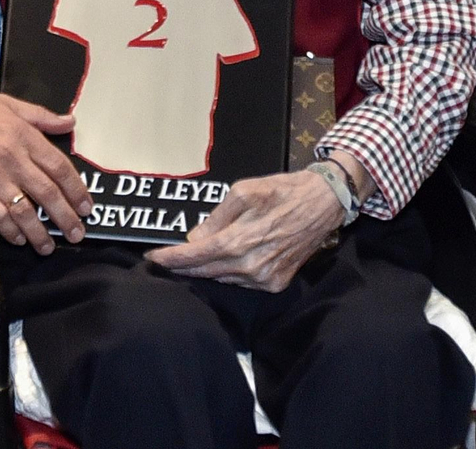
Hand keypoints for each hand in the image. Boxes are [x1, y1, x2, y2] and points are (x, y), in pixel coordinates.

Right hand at [0, 92, 90, 254]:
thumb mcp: (5, 103)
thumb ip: (40, 116)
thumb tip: (68, 121)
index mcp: (23, 135)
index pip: (59, 167)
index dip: (76, 189)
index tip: (86, 205)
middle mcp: (12, 158)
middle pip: (48, 193)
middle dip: (66, 217)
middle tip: (77, 233)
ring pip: (25, 211)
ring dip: (40, 232)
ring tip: (49, 246)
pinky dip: (11, 231)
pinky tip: (19, 239)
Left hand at [145, 171, 341, 291]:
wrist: (323, 204)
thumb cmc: (282, 191)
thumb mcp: (243, 192)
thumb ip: (216, 218)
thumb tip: (195, 238)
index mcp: (240, 241)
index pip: (195, 256)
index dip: (171, 259)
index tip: (152, 258)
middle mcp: (251, 266)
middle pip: (205, 271)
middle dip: (182, 266)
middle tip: (162, 260)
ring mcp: (265, 278)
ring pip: (222, 278)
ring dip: (204, 270)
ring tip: (188, 260)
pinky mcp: (276, 283)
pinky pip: (241, 282)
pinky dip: (227, 273)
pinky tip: (220, 262)